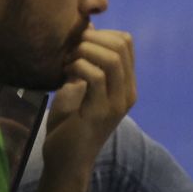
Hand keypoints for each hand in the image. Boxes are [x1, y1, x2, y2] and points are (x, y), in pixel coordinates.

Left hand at [40, 28, 136, 177]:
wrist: (66, 159)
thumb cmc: (69, 122)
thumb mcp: (78, 86)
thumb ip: (83, 64)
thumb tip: (79, 32)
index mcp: (124, 84)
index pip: (126, 42)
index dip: (100, 33)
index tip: (77, 41)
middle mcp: (127, 93)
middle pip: (121, 45)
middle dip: (91, 38)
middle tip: (70, 49)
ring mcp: (116, 103)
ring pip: (112, 59)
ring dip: (83, 51)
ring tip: (67, 61)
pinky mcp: (100, 112)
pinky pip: (96, 77)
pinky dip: (77, 67)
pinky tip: (65, 73)